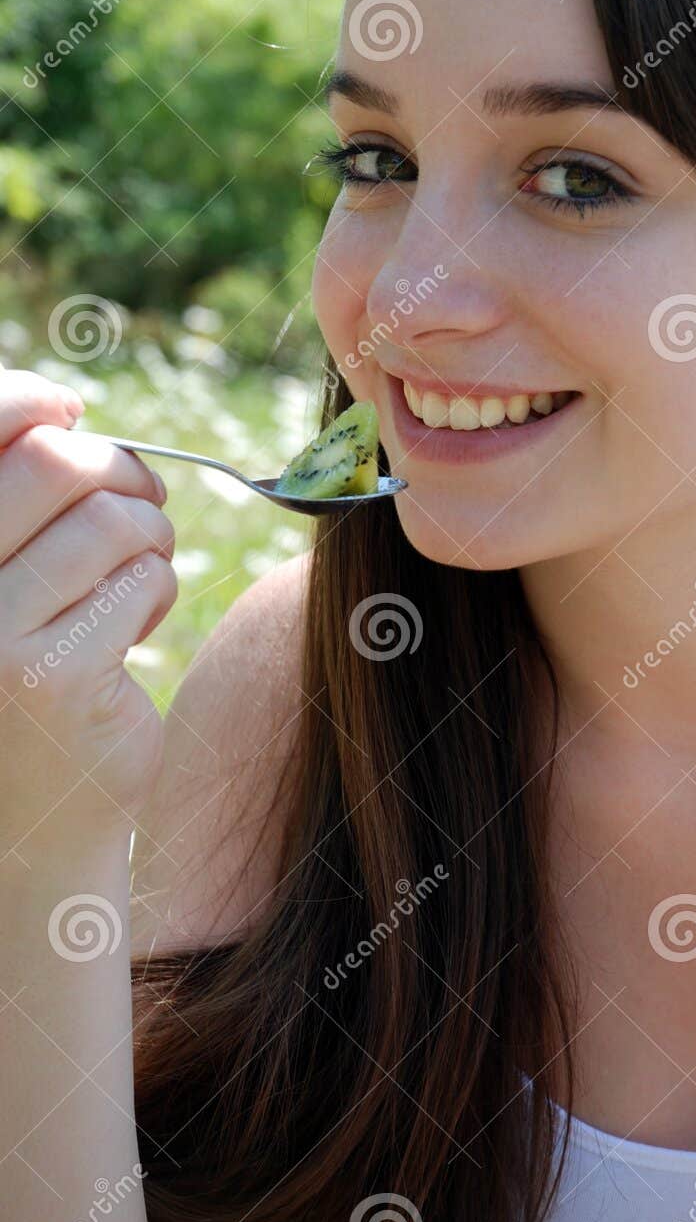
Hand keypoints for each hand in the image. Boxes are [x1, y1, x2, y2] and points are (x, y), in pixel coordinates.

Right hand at [0, 369, 176, 849]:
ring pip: (112, 520)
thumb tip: (64, 408)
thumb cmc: (15, 676)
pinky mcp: (52, 676)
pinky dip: (156, 590)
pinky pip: (142, 579)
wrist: (25, 821)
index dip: (34, 400)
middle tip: (142, 506)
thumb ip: (12, 502)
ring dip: (149, 538)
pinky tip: (131, 630)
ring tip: (137, 575)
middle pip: (57, 463)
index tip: (72, 411)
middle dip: (120, 473)